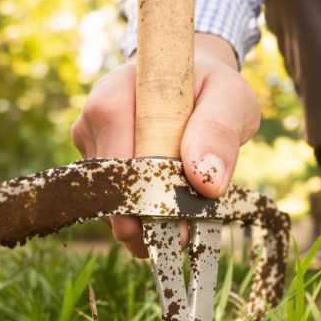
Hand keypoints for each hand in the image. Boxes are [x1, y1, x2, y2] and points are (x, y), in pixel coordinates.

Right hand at [70, 33, 259, 256]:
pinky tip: (169, 219)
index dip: (148, 202)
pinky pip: (115, 203)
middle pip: (110, 190)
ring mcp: (90, 145)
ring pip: (110, 203)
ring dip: (146, 223)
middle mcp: (93, 121)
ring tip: (183, 228)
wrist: (193, 80)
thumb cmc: (211, 87)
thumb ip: (220, 130)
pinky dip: (142, 217)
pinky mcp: (96, 166)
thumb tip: (206, 179)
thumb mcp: (230, 97)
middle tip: (183, 240)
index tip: (181, 228)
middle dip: (146, 222)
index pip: (119, 164)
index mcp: (116, 97)